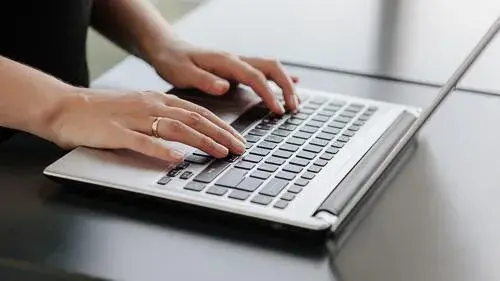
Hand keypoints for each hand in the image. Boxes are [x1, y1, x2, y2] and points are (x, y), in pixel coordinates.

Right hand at [47, 89, 245, 162]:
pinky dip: (162, 150)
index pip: (198, 112)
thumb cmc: (104, 112)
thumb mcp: (140, 109)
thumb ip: (163, 119)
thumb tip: (189, 135)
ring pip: (175, 128)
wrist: (65, 107)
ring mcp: (134, 118)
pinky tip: (177, 159)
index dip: (221, 126)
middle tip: (239, 148)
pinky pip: (143, 142)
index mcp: (158, 100)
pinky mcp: (116, 132)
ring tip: (220, 152)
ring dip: (201, 141)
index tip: (238, 138)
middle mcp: (150, 105)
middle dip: (221, 134)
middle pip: (194, 119)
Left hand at [150, 40, 299, 113]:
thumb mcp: (182, 72)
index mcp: (225, 61)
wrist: (168, 50)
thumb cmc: (173, 62)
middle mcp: (236, 60)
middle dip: (286, 87)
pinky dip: (279, 80)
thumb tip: (225, 86)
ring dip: (285, 85)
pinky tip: (293, 86)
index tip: (277, 109)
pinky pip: (264, 73)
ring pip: (271, 69)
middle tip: (293, 107)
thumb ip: (204, 80)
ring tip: (295, 104)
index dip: (268, 93)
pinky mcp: (238, 70)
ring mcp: (238, 64)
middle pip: (271, 68)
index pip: (255, 76)